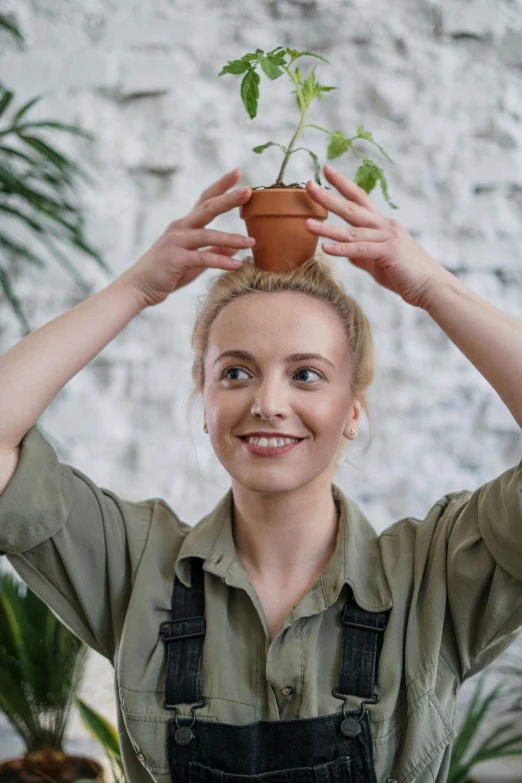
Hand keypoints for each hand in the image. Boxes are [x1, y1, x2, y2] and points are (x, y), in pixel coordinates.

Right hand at [123, 169, 254, 307]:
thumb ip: (213, 251)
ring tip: (251, 242)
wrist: (139, 287)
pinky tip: (237, 265)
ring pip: (207, 235)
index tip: (237, 172)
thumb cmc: (167, 274)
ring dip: (231, 238)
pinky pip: (202, 258)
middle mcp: (180, 228)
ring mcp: (176, 242)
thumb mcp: (194, 262)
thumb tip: (236, 247)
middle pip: (207, 208)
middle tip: (248, 191)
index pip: (205, 200)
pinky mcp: (175, 258)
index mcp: (184, 225)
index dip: (220, 186)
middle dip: (228, 199)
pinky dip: (221, 261)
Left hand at [305, 164, 450, 309]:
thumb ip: (363, 256)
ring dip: (327, 227)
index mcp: (383, 224)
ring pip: (352, 230)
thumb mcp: (380, 262)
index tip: (326, 170)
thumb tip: (349, 255)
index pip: (360, 198)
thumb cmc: (407, 275)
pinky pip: (360, 250)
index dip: (343, 184)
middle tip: (308, 185)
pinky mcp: (389, 252)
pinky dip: (342, 250)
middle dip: (329, 196)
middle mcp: (385, 225)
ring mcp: (388, 237)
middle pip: (352, 208)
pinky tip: (325, 249)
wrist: (432, 286)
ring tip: (307, 223)